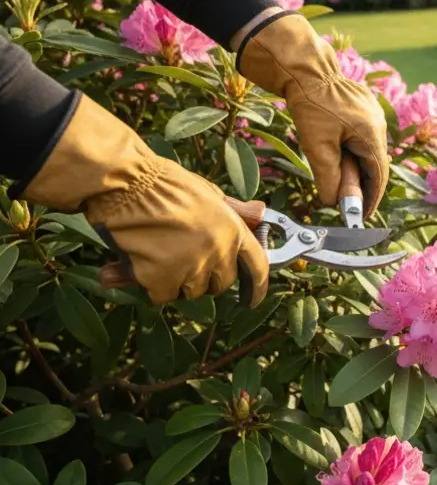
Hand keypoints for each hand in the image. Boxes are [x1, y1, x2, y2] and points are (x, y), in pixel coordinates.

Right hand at [20, 96, 268, 305]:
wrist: (126, 184)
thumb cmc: (164, 184)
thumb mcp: (207, 193)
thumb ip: (234, 211)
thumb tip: (262, 213)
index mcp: (233, 230)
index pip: (258, 266)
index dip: (257, 286)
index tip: (252, 300)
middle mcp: (218, 251)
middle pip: (220, 283)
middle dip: (206, 278)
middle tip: (185, 260)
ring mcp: (191, 268)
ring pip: (190, 291)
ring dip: (177, 281)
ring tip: (160, 254)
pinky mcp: (162, 279)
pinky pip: (162, 296)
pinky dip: (152, 286)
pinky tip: (142, 264)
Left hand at [236, 12, 388, 215]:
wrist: (304, 67)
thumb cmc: (311, 104)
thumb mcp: (317, 146)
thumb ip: (329, 177)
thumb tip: (334, 203)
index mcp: (372, 135)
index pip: (378, 176)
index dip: (371, 199)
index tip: (362, 216)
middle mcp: (377, 125)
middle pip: (374, 164)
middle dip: (361, 185)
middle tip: (346, 202)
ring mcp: (371, 115)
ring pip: (367, 151)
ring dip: (355, 168)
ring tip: (339, 180)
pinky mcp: (362, 109)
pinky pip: (362, 137)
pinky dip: (352, 152)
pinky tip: (338, 156)